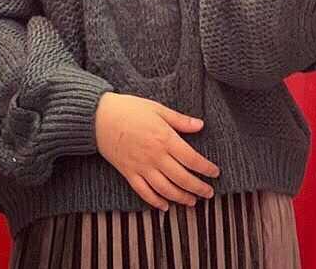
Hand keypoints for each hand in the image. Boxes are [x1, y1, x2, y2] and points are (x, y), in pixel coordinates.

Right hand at [94, 93, 219, 210]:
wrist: (99, 118)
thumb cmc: (130, 109)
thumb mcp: (158, 109)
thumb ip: (180, 120)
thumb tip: (201, 125)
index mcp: (165, 139)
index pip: (191, 159)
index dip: (205, 168)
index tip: (215, 173)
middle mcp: (155, 156)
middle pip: (182, 178)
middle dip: (198, 188)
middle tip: (209, 193)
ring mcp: (141, 167)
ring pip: (165, 189)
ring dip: (181, 197)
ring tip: (192, 202)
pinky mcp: (129, 173)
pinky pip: (144, 192)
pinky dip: (155, 201)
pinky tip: (165, 206)